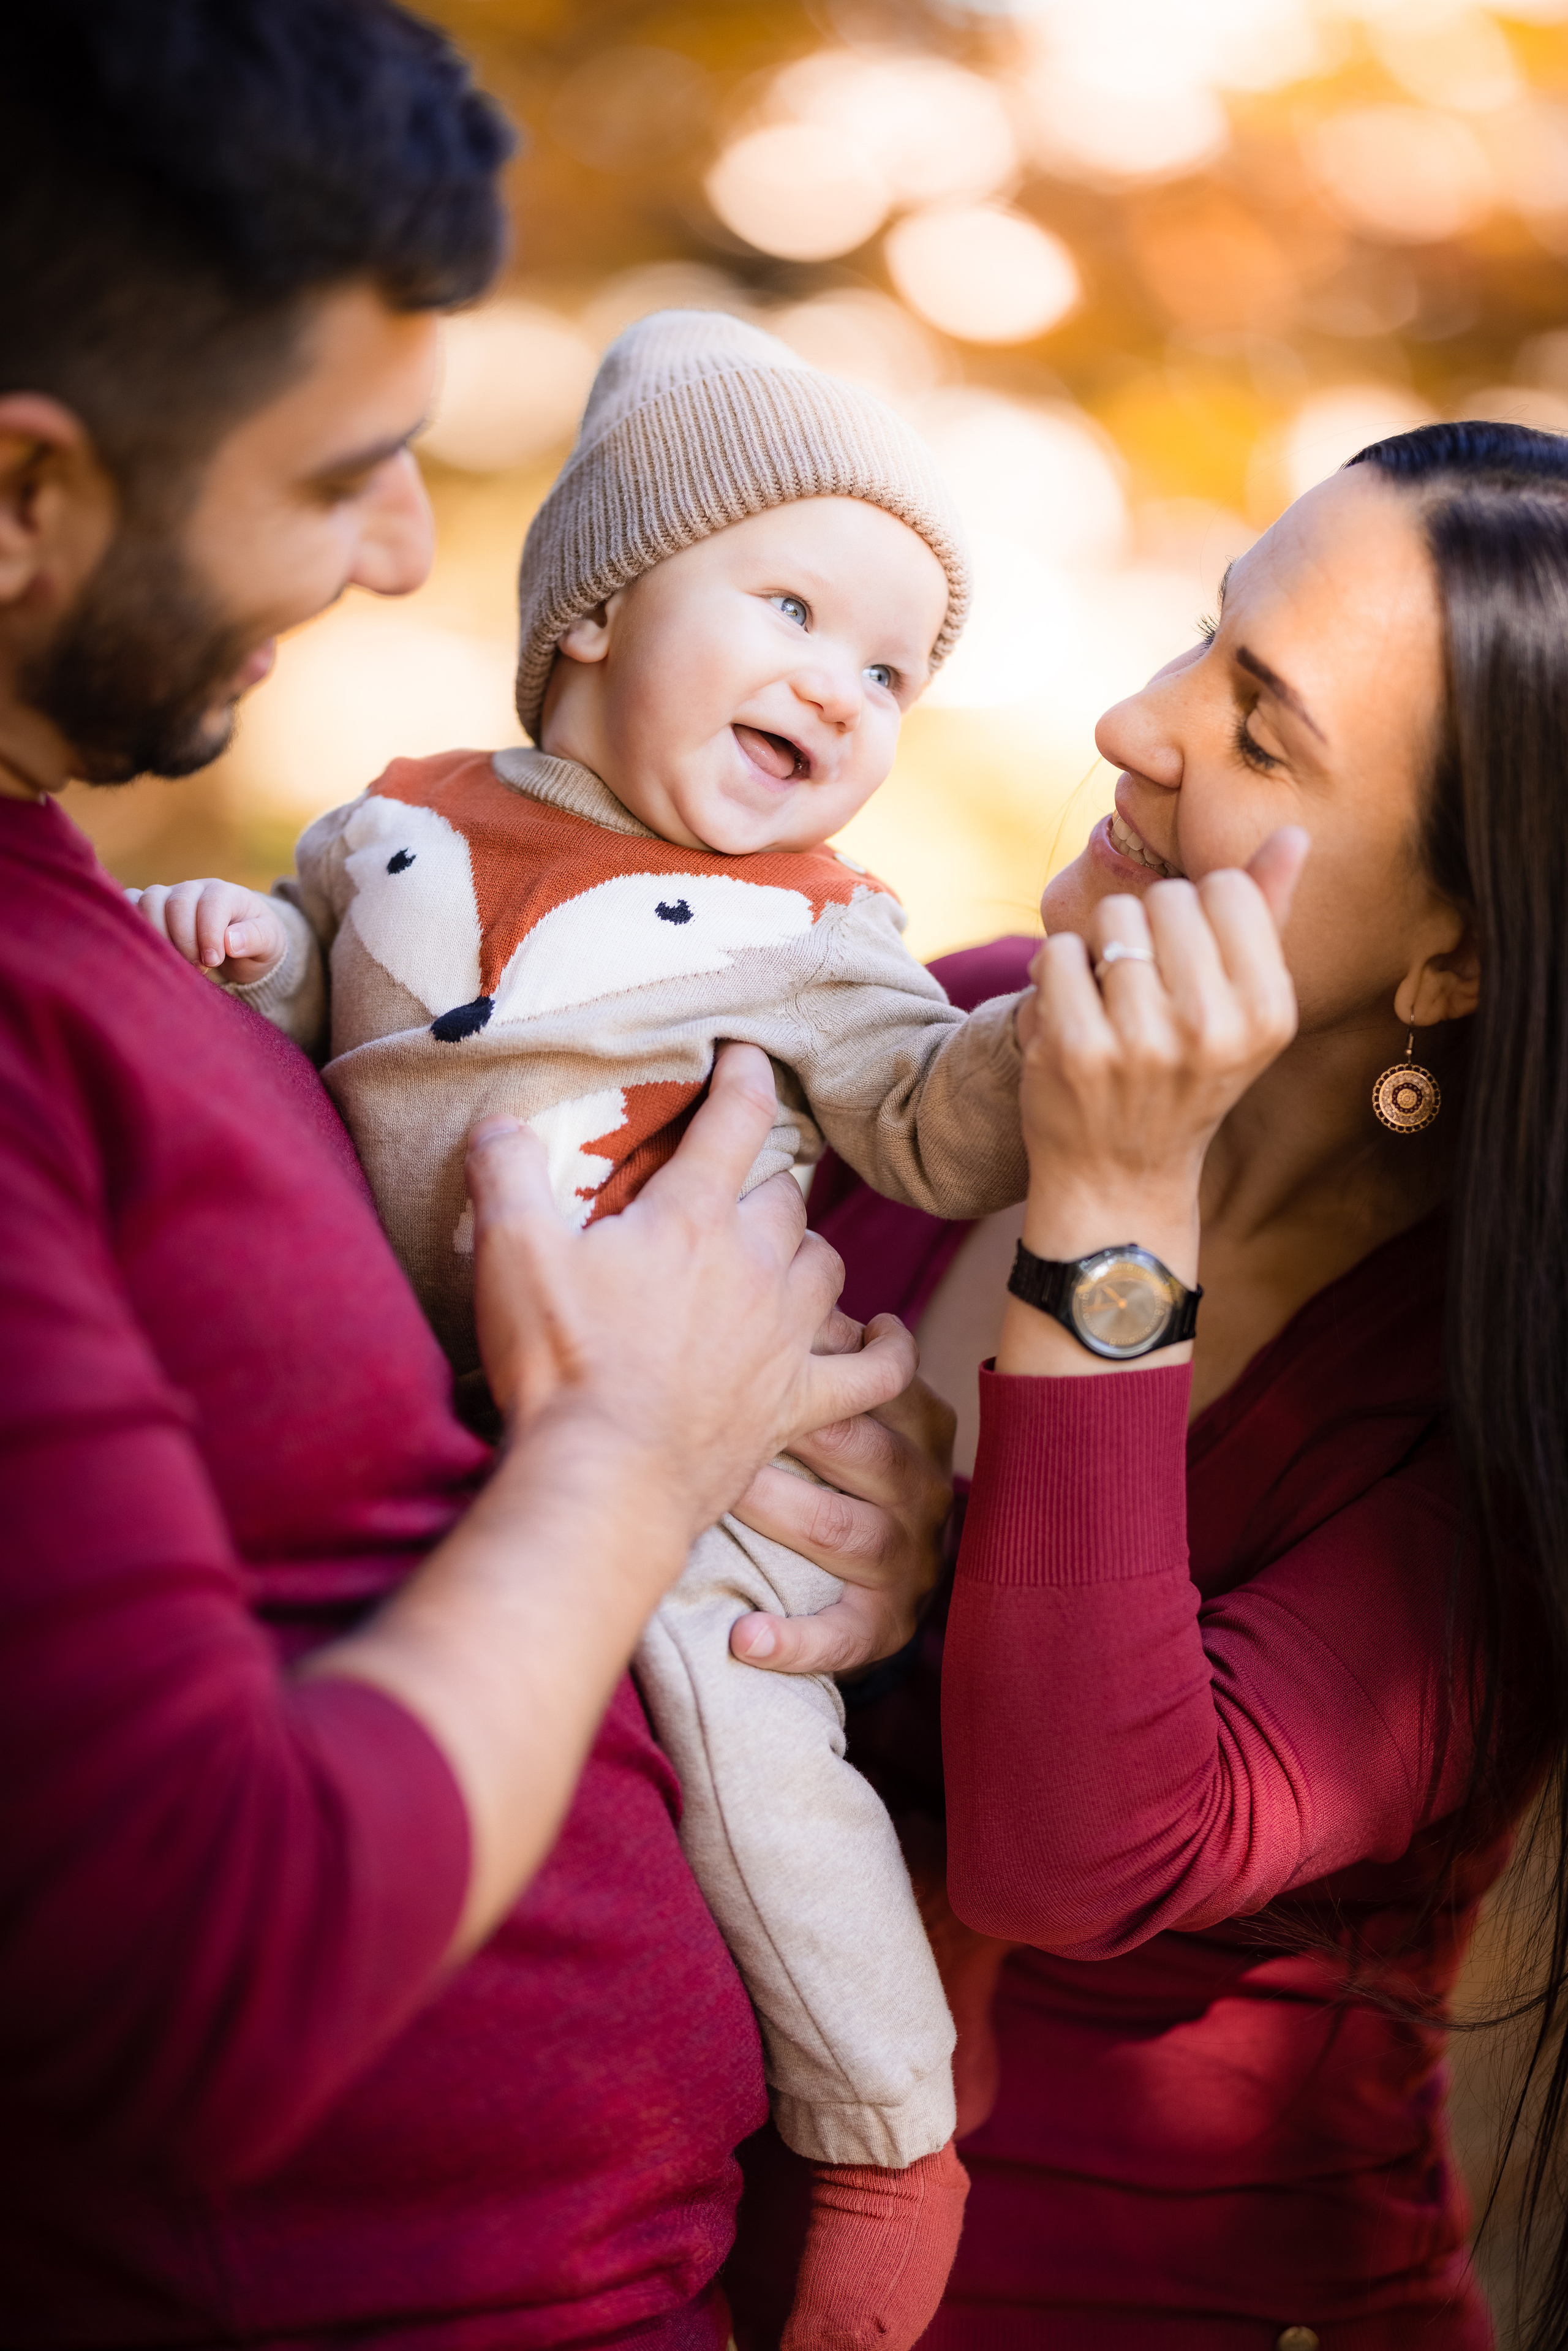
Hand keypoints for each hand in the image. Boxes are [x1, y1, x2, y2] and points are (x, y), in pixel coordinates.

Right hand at [129, 878, 287, 983]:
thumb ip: (255, 939)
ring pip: (149, 901)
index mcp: (226, 893)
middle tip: (198, 968)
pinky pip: (130, 904)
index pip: (211, 903)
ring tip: (178, 962)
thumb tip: (229, 941)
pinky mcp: (152, 908)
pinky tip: (149, 948)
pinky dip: (133, 923)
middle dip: (184, 940)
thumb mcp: (269, 944)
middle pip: (176, 903)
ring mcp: (170, 896)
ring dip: (159, 936)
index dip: (208, 933)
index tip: (212, 961)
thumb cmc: (255, 945)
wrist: (239, 947)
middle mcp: (195, 889)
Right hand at [463, 1045, 918, 1546]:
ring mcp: (785, 1336)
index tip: (747, 1056)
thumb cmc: (558, 1365)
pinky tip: (884, 1334)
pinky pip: (873, 1373)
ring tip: (776, 1254)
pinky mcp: (797, 1404)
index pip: (736, 1119)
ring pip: (825, 1264)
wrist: (602, 1480)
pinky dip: (886, 1351)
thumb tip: (499, 1121)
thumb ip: (505, 1173)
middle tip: (726, 1192)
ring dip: (804, 1252)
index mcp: (693, 1217)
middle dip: (760, 1184)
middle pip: (785, 1197)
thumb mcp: (509, 1253)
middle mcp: (756, 1265)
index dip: (745, 1077)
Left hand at [727, 1308, 954, 1676]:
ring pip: (842, 1529)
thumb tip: (764, 1264)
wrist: (892, 1568)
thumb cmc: (849, 1461)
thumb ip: (826, 1349)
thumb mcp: (858, 1400)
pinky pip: (845, 1633)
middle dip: (788, 1427)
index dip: (818, 1360)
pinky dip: (796, 1640)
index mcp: (919, 1420)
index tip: (752, 1344)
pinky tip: (744, 1639)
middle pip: (856, 1447)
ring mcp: (910, 1556)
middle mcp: (924, 1485)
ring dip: (779, 1513)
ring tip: (720, 1498)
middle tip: (713, 1409)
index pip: (878, 1379)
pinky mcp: (887, 1622)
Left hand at [1015, 827, 1306, 1278]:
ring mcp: (1141, 1042)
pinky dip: (1056, 977)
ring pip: (1109, 920)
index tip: (1188, 964)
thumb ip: (1264, 917)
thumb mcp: (1241, 1010)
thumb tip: (1293, 835)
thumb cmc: (1184, 1079)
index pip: (1226, 889)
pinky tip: (1072, 1019)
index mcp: (1268, 1012)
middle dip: (1145, 930)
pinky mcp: (1075, 1050)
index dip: (1196, 913)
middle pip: (1164, 899)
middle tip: (1144, 993)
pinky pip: (1058, 953)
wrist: (1120, 1179)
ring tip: (1110, 1005)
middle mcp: (1213, 1029)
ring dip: (1099, 951)